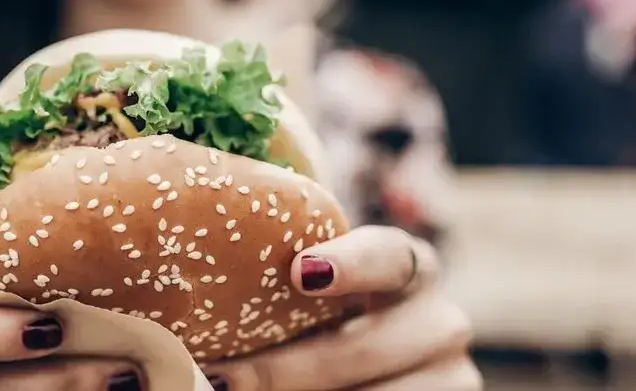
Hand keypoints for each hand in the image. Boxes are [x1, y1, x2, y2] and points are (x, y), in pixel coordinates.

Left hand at [203, 226, 479, 390]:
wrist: (375, 364)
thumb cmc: (325, 315)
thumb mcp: (316, 290)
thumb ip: (286, 278)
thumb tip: (184, 285)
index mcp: (412, 265)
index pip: (389, 256)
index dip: (350, 263)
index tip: (300, 272)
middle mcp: (441, 322)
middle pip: (363, 348)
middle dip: (283, 370)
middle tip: (219, 380)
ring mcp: (450, 378)